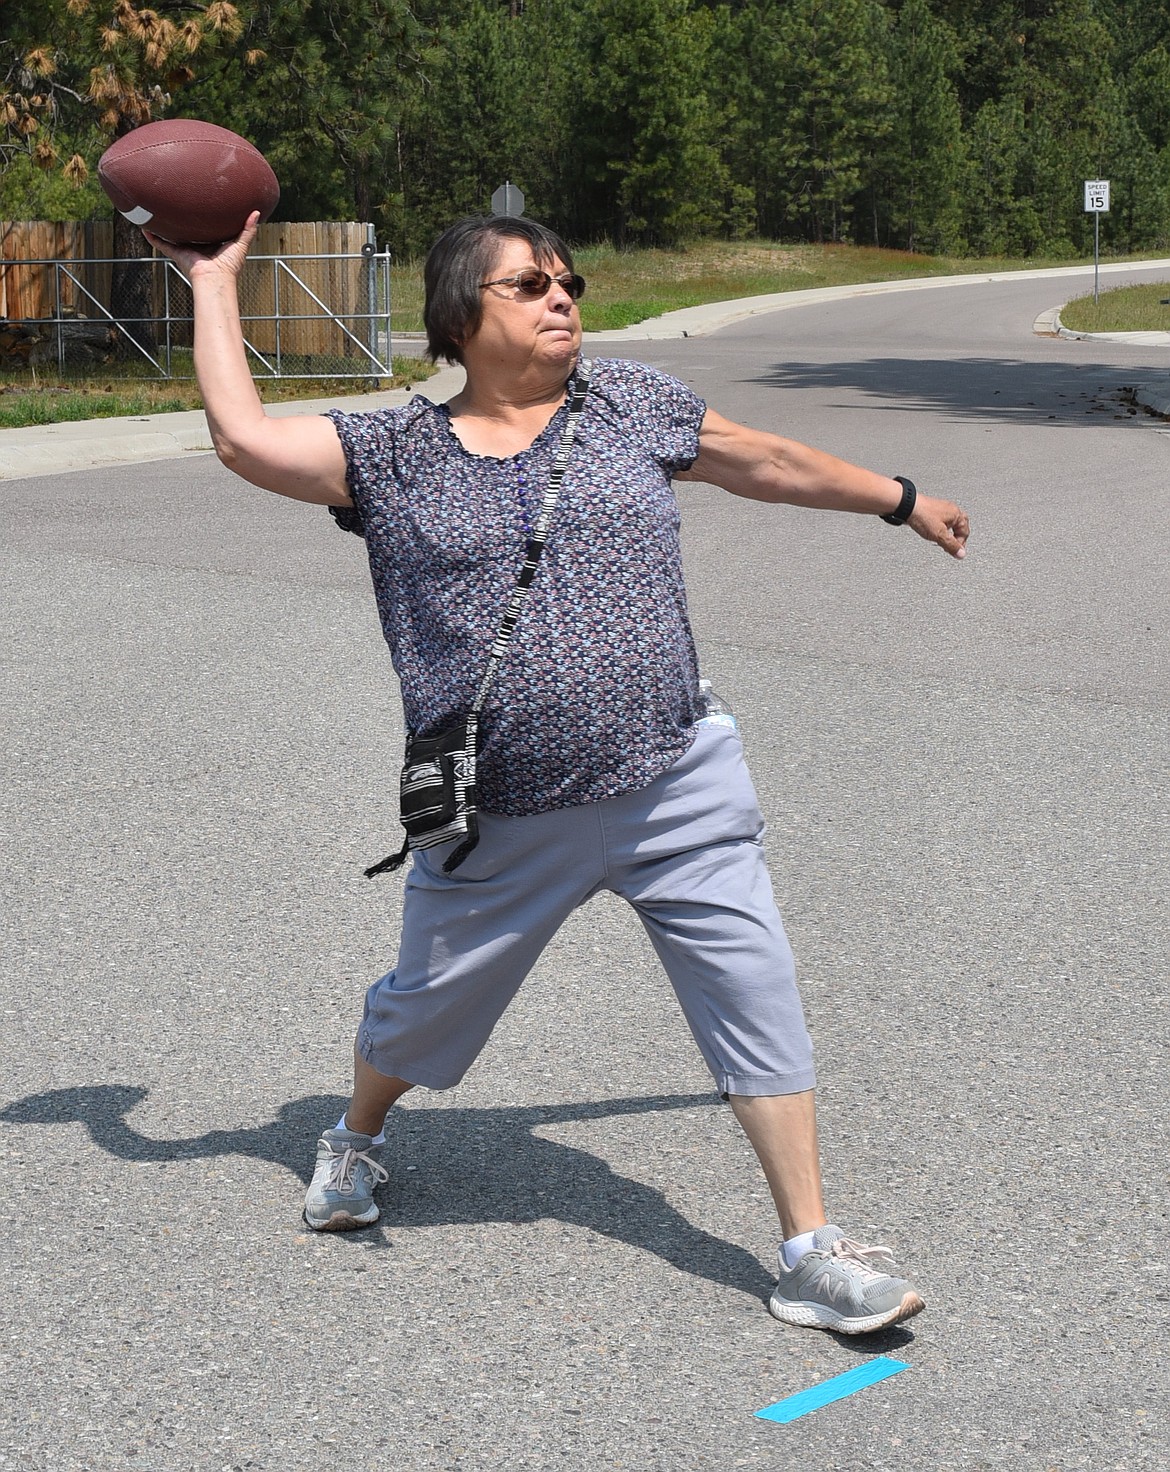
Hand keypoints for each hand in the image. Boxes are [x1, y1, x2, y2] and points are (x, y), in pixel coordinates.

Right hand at [142, 209, 260, 281]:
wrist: (215, 278)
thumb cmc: (229, 266)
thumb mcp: (241, 244)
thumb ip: (248, 229)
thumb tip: (256, 213)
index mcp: (212, 244)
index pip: (207, 229)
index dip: (204, 219)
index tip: (202, 207)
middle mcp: (198, 246)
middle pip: (188, 231)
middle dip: (183, 221)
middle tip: (178, 204)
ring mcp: (186, 249)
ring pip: (173, 235)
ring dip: (165, 226)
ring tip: (157, 212)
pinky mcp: (177, 253)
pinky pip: (161, 244)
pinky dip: (153, 237)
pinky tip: (145, 227)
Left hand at [908, 493, 969, 559]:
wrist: (907, 507)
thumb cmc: (923, 516)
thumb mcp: (939, 535)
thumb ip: (951, 545)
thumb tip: (961, 554)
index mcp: (957, 513)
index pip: (965, 532)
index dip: (960, 545)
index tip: (955, 553)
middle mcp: (951, 509)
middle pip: (960, 527)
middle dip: (957, 538)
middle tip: (951, 547)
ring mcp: (942, 509)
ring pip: (950, 524)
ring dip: (948, 534)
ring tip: (942, 541)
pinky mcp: (932, 510)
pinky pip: (941, 521)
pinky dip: (940, 529)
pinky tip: (934, 533)